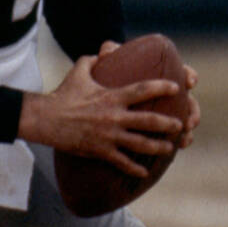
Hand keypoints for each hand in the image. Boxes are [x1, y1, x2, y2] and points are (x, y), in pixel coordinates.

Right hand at [19, 54, 183, 176]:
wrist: (47, 119)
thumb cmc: (63, 95)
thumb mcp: (78, 71)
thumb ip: (92, 60)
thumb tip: (102, 53)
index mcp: (112, 97)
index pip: (142, 90)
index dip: (161, 87)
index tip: (176, 87)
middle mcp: (115, 117)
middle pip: (149, 121)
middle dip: (168, 124)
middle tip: (180, 124)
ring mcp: (109, 136)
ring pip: (141, 144)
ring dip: (158, 147)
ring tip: (169, 148)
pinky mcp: (101, 151)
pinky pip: (122, 162)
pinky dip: (134, 169)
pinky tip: (144, 172)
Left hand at [98, 39, 199, 148]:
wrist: (99, 101)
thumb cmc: (107, 75)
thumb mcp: (108, 63)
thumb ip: (109, 53)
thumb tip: (106, 50)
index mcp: (158, 76)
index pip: (180, 71)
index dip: (189, 75)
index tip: (190, 82)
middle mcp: (166, 95)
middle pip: (188, 101)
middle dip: (193, 111)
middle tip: (189, 120)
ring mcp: (164, 112)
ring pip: (184, 121)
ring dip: (188, 130)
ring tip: (185, 138)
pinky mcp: (156, 127)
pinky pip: (171, 137)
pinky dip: (177, 142)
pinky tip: (176, 149)